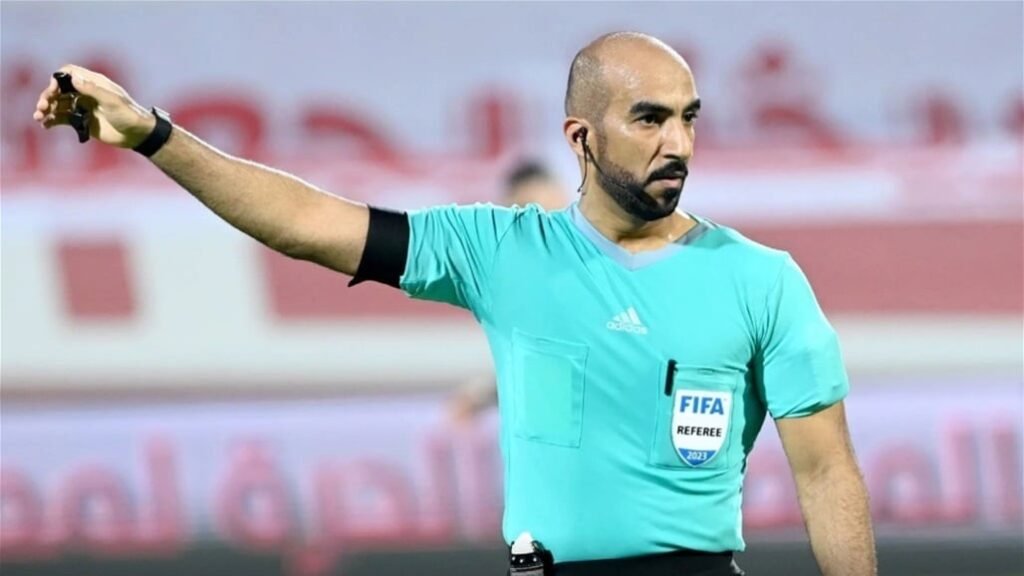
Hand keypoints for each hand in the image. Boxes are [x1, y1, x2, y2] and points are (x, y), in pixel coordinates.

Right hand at [33, 64, 155, 148]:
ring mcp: (83, 106)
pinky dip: (53, 120)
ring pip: (59, 104)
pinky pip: (63, 118)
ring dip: (47, 109)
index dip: (58, 79)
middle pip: (60, 89)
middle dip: (48, 96)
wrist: (138, 135)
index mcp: (94, 83)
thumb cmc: (129, 115)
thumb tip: (74, 78)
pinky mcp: (82, 121)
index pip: (68, 73)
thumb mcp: (113, 101)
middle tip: (42, 107)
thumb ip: (93, 90)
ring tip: (39, 117)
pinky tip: (45, 125)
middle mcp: (86, 92)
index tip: (53, 90)